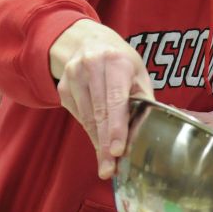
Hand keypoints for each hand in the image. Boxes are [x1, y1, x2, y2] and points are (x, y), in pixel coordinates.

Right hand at [51, 19, 152, 179]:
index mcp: (116, 62)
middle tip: (110, 169)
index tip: (118, 150)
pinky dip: (90, 132)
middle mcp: (91, 67)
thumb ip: (143, 98)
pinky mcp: (63, 88)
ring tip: (106, 165)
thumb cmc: (121, 61)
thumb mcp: (138, 73)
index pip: (116, 100)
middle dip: (105, 145)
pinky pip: (78, 116)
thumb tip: (149, 129)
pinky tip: (99, 144)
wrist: (87, 41)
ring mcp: (73, 77)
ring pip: (86, 118)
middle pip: (99, 113)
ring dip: (97, 143)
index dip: (117, 127)